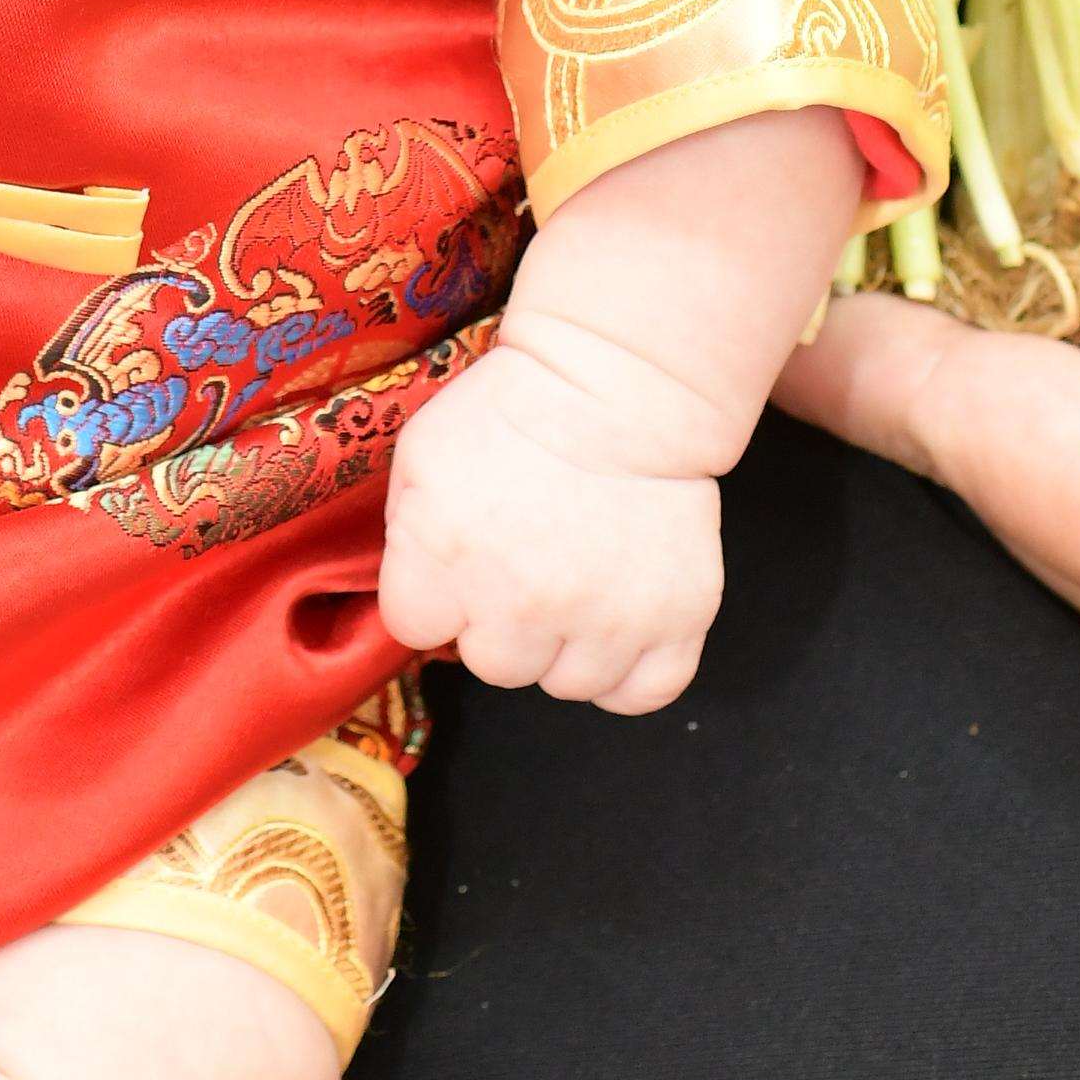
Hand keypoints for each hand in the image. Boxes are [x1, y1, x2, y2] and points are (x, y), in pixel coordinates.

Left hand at [381, 336, 728, 712]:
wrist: (618, 385)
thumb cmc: (512, 411)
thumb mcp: (421, 456)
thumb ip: (404, 537)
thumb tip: (417, 600)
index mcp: (446, 559)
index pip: (415, 628)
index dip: (435, 593)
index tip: (459, 562)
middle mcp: (522, 603)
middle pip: (495, 666)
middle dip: (501, 623)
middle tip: (524, 566)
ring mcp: (604, 618)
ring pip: (567, 684)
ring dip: (566, 644)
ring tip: (576, 580)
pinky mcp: (675, 621)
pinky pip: (641, 693)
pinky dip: (629, 670)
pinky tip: (616, 624)